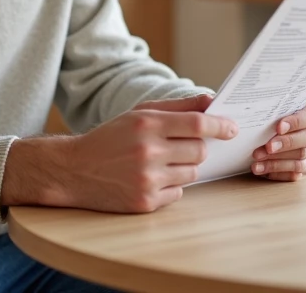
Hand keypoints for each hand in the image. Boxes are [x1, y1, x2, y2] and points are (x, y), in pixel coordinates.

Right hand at [2, 93, 236, 213]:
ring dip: (184, 167)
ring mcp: (147, 180)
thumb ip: (177, 107)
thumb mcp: (138, 114)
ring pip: (192, 173)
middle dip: (197, 148)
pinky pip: (178, 193)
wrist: (74, 170)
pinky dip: (171, 186)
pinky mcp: (145, 203)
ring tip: (160, 162)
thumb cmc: (110, 138)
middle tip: (180, 146)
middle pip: (199, 151)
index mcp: (146, 125)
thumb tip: (211, 101)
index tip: (231, 127)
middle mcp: (148, 152)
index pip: (196, 124)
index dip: (219, 125)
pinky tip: (149, 179)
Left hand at [250, 99, 305, 181]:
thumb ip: (273, 104)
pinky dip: (278, 172)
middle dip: (286, 143)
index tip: (279, 127)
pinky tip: (262, 170)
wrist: (277, 123)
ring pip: (301, 158)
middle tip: (267, 147)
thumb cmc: (277, 111)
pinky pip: (296, 174)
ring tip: (257, 161)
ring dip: (278, 161)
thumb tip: (248, 111)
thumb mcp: (277, 104)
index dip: (296, 122)